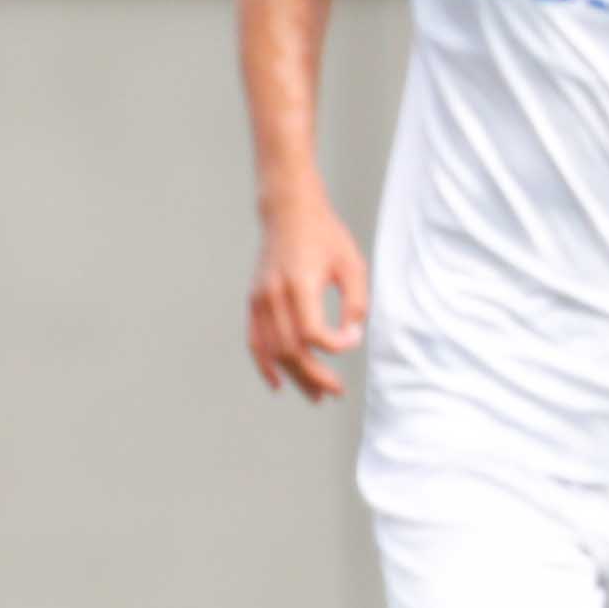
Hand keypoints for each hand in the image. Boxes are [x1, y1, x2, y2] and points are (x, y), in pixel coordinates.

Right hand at [247, 193, 370, 400]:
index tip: (353, 339)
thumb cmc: (326, 237)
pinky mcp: (254, 301)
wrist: (289, 212)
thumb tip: (350, 338)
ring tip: (315, 396)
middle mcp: (274, 295)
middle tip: (336, 391)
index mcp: (299, 283)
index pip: (311, 332)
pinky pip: (255, 341)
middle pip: (291, 349)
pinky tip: (279, 384)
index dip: (334, 345)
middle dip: (315, 376)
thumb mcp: (352, 265)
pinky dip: (265, 365)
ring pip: (273, 351)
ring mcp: (260, 300)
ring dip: (294, 377)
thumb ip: (355, 303)